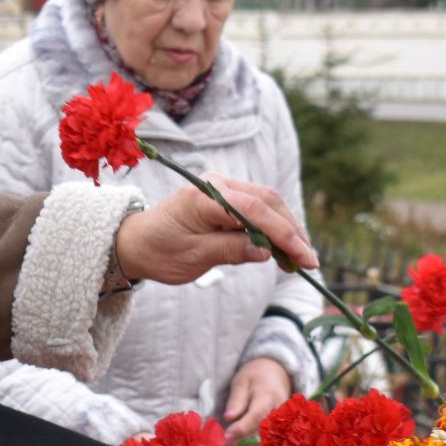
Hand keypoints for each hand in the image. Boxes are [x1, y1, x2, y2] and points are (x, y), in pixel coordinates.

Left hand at [113, 180, 316, 287]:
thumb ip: (229, 250)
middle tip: (309, 261)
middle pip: (268, 201)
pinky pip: (259, 209)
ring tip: (301, 258)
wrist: (137, 242)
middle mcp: (218, 184)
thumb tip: (265, 251)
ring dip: (287, 229)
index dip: (283, 234)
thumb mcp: (192, 257)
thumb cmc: (159, 251)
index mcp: (205, 196)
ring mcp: (224, 188)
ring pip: (268, 203)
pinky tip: (284, 249)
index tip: (302, 257)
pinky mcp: (228, 199)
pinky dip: (275, 228)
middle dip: (292, 231)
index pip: (254, 210)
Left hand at [222, 357, 291, 445]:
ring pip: (267, 439)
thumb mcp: (241, 382)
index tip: (227, 435)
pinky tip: (241, 445)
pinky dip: (255, 445)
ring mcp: (282, 420)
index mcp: (268, 396)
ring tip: (230, 445)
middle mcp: (279, 411)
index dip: (242, 428)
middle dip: (243, 441)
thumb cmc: (255, 377)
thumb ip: (236, 400)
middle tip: (225, 444)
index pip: (256, 415)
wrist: (276, 373)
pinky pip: (269, 439)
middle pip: (262, 431)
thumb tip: (228, 417)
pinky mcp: (281, 426)